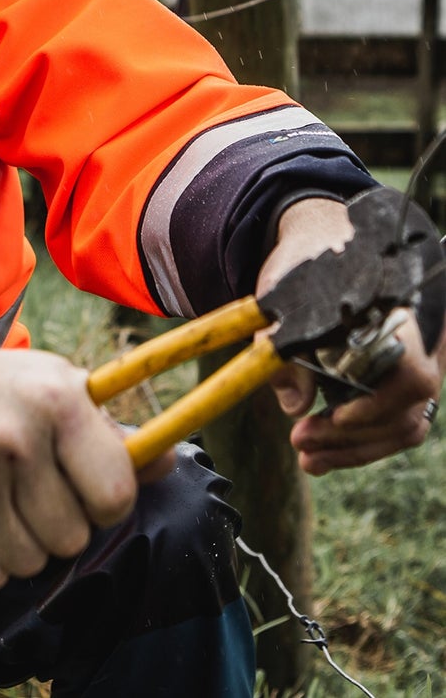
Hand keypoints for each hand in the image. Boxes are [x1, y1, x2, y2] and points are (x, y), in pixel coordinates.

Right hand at [0, 333, 140, 592]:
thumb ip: (108, 427)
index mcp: (55, 399)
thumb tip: (169, 461)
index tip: (82, 485)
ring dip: (17, 543)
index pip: (117, 496)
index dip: (105, 501)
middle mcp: (15, 436)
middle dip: (55, 523)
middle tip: (25, 486)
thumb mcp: (47, 383)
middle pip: (73, 538)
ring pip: (30, 562)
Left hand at [258, 197, 444, 472]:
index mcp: (397, 313)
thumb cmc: (305, 266)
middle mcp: (420, 341)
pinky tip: (322, 453)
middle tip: (300, 444)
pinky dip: (360, 442)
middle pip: (406, 409)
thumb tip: (292, 404)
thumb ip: (281, 346)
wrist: (322, 242)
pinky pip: (395, 423)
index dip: (377, 405)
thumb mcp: (283, 295)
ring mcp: (418, 363)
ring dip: (354, 448)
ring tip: (306, 457)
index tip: (335, 417)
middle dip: (352, 436)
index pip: (412, 373)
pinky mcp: (403, 381)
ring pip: (404, 424)